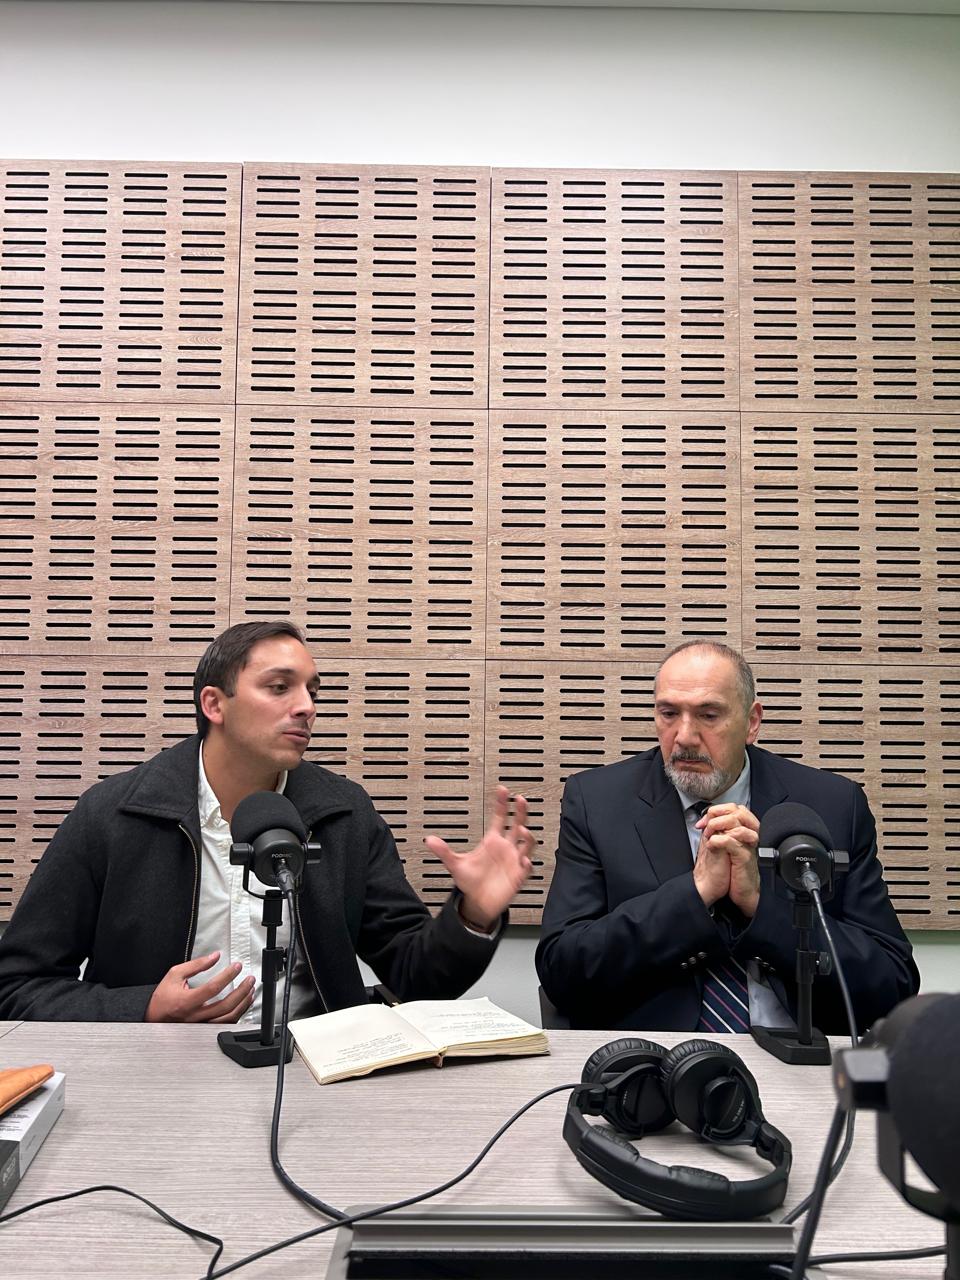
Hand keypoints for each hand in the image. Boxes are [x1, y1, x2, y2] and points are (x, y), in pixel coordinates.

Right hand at [144, 952, 255, 1023]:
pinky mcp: (205, 1029)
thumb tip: (215, 956)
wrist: (153, 1017)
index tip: (237, 966)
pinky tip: (243, 1003)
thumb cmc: (163, 997)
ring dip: (243, 1003)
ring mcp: (201, 1024)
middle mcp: (195, 1016)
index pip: (212, 988)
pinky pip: (226, 1024)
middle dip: (242, 991)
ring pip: (228, 1018)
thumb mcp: (175, 974)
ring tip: (250, 990)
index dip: (227, 976)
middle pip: (225, 1006)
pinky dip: (238, 1013)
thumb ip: (196, 965)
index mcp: (186, 1001)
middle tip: (250, 979)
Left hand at [424, 785, 534, 930]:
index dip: (502, 804)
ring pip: (526, 843)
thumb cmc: (470, 881)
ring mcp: (514, 860)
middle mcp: (505, 848)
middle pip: (517, 824)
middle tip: (520, 800)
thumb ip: (444, 851)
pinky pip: (527, 867)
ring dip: (526, 836)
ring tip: (522, 830)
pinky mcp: (519, 875)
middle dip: (520, 812)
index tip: (503, 790)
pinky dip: (527, 863)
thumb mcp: (455, 865)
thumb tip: (429, 840)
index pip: (499, 818)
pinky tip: (524, 860)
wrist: (478, 902)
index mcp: (492, 842)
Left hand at [697, 803, 760, 917]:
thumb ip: (718, 830)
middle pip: (738, 811)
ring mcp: (748, 845)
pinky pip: (734, 842)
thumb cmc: (732, 868)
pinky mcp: (745, 857)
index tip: (704, 819)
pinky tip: (712, 843)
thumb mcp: (723, 845)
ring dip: (718, 825)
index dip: (717, 810)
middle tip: (706, 824)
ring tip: (709, 833)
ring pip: (738, 823)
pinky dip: (720, 840)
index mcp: (743, 830)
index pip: (734, 808)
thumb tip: (705, 819)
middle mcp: (748, 835)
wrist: (739, 889)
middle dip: (718, 814)